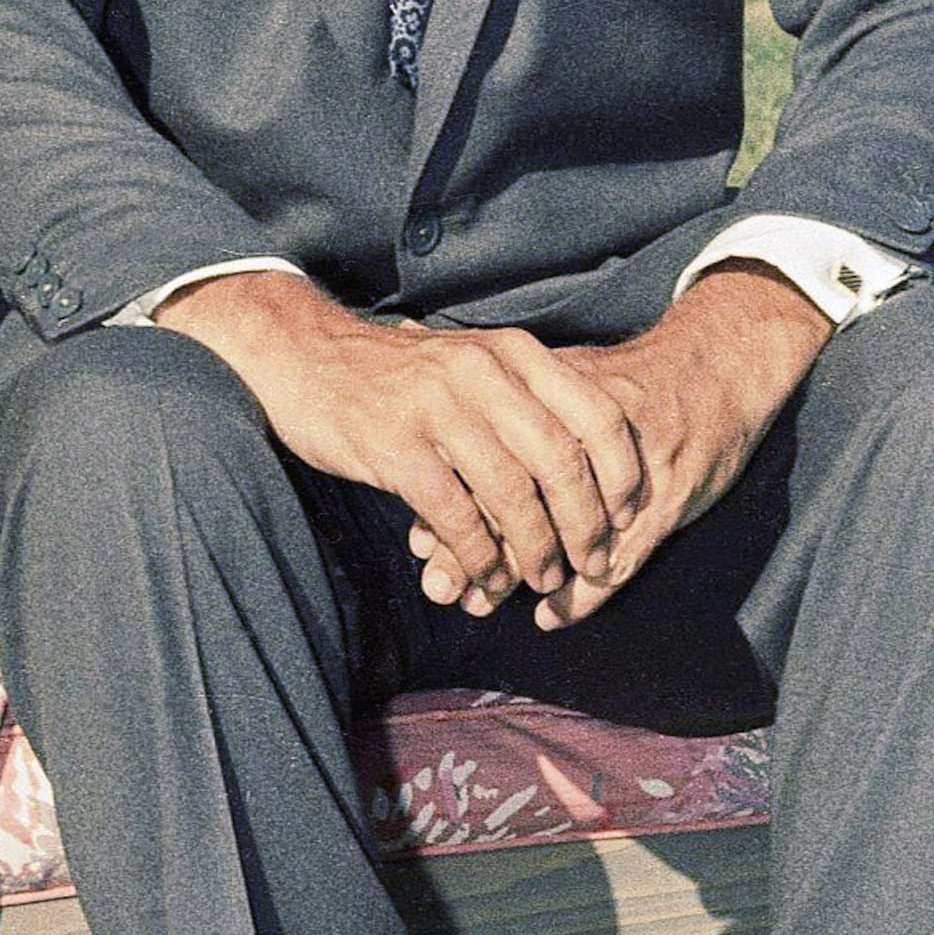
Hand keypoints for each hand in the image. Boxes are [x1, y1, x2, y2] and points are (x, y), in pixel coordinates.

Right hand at [154, 263, 826, 627]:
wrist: (303, 354)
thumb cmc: (396, 374)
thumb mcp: (470, 364)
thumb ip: (524, 400)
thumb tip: (586, 467)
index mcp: (512, 353)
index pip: (597, 415)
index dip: (623, 476)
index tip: (630, 518)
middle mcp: (482, 373)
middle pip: (562, 461)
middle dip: (587, 525)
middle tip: (594, 566)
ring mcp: (436, 407)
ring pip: (511, 492)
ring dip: (534, 549)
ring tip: (543, 581)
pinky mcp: (393, 444)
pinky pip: (454, 512)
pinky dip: (477, 555)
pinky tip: (483, 579)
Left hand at [415, 270, 826, 623]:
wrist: (717, 367)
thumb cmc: (627, 381)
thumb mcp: (563, 378)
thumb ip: (499, 399)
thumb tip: (422, 388)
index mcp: (548, 398)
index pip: (485, 459)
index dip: (450, 505)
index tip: (420, 546)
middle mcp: (580, 433)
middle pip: (513, 499)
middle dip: (472, 551)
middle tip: (444, 590)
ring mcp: (625, 469)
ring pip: (560, 534)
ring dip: (517, 576)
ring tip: (483, 604)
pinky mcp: (668, 497)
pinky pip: (621, 558)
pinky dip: (584, 594)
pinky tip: (552, 616)